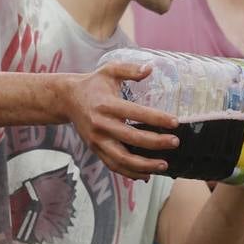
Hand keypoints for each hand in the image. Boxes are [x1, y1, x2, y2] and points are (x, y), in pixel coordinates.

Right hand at [61, 61, 180, 180]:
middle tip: (175, 142)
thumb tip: (150, 68)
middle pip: (131, 138)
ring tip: (164, 165)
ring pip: (121, 159)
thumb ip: (129, 69)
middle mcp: (101, 124)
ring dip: (144, 165)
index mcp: (106, 104)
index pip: (135, 113)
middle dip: (155, 142)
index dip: (156, 118)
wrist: (67, 100)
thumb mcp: (109, 70)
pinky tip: (147, 175)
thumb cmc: (94, 84)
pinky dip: (130, 173)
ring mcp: (97, 140)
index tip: (175, 122)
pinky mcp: (95, 150)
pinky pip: (113, 165)